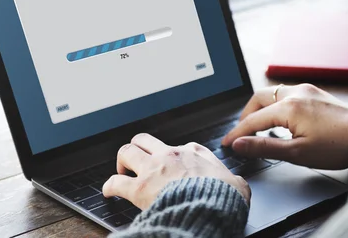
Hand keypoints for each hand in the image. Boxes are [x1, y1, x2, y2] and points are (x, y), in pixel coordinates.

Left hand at [103, 133, 250, 209]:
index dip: (173, 157)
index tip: (172, 166)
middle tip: (137, 161)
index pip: (179, 147)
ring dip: (122, 161)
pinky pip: (115, 182)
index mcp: (194, 153)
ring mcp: (153, 169)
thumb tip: (238, 186)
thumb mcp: (237, 185)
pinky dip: (109, 186)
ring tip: (122, 171)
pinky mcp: (140, 187)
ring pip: (127, 151)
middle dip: (138, 148)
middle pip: (145, 140)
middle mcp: (171, 155)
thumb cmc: (224, 197)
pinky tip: (108, 191)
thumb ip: (234, 181)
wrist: (211, 208)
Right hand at [221, 84, 347, 169]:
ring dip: (261, 109)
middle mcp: (295, 93)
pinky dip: (275, 105)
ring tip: (259, 129)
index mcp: (289, 107)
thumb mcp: (297, 153)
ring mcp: (306, 90)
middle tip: (242, 134)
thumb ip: (265, 147)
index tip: (226, 144)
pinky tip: (280, 121)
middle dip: (246, 115)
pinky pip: (286, 94)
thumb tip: (240, 144)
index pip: (253, 120)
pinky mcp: (315, 93)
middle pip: (258, 98)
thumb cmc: (338, 145)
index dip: (237, 133)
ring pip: (272, 94)